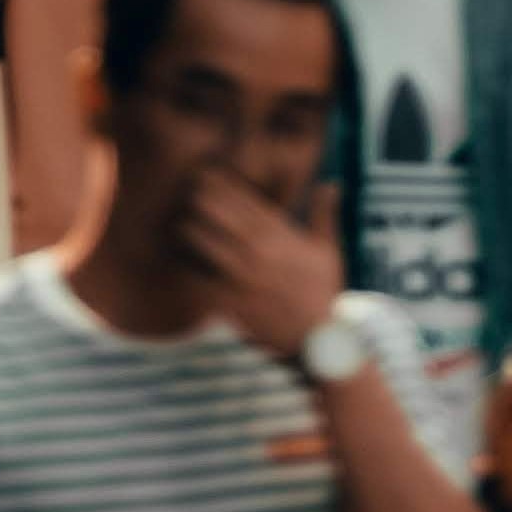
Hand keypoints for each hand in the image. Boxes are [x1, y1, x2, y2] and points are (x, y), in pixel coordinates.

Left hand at [177, 165, 346, 357]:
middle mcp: (261, 251)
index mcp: (282, 236)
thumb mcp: (328, 250)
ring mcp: (245, 276)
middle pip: (224, 215)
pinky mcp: (233, 300)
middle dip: (205, 199)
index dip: (225, 185)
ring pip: (209, 243)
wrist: (319, 338)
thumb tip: (331, 183)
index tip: (208, 174)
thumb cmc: (323, 292)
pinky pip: (204, 280)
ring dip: (193, 229)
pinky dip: (190, 269)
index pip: (248, 202)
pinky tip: (179, 261)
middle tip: (188, 189)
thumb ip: (325, 213)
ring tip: (180, 221)